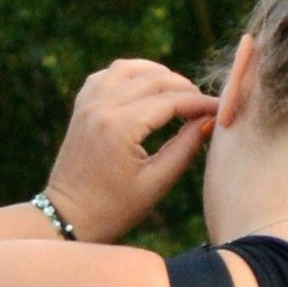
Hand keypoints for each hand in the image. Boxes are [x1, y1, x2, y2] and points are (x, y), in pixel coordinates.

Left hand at [48, 56, 219, 242]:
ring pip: (126, 68)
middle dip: (184, 87)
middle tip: (203, 104)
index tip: (220, 109)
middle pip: (152, 79)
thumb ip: (185, 148)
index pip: (169, 101)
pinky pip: (106, 76)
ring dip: (156, 73)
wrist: (67, 218)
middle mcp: (100, 108)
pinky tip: (144, 88)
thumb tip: (209, 121)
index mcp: (119, 128)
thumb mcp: (156, 183)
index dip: (199, 103)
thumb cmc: (113, 209)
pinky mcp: (81, 108)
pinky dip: (129, 75)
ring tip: (178, 91)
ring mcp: (87, 105)